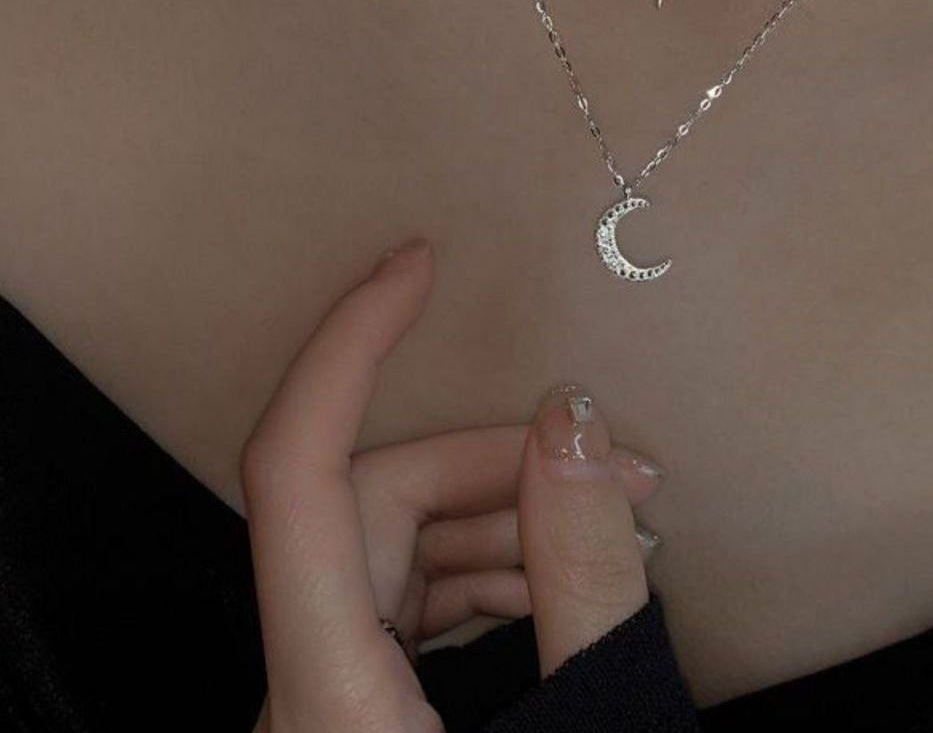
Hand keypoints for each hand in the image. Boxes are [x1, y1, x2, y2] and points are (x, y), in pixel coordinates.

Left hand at [242, 238, 662, 731]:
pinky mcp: (348, 702)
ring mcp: (317, 692)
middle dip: (494, 466)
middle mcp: (297, 686)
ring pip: (390, 544)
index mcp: (325, 695)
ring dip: (500, 521)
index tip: (409, 269)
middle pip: (372, 502)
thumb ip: (583, 584)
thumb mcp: (589, 724)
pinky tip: (551, 583)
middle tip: (612, 474)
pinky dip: (481, 571)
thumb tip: (572, 426)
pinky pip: (400, 596)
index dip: (348, 346)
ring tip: (606, 533)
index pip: (296, 470)